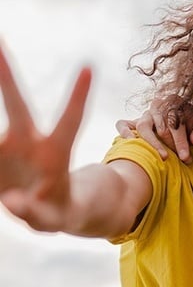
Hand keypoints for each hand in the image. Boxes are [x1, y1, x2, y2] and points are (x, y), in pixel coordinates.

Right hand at [0, 45, 88, 230]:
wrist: (42, 209)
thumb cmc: (56, 210)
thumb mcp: (53, 219)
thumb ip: (38, 215)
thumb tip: (13, 203)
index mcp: (55, 154)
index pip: (70, 121)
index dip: (78, 97)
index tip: (89, 67)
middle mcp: (30, 144)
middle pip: (18, 107)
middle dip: (6, 76)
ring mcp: (9, 148)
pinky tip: (4, 169)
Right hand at [115, 96, 192, 163]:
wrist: (185, 121)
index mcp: (174, 102)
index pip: (176, 123)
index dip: (182, 142)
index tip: (186, 158)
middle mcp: (157, 105)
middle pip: (162, 128)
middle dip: (172, 146)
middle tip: (181, 161)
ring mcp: (144, 114)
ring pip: (144, 126)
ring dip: (153, 143)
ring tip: (162, 157)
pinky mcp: (133, 121)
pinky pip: (123, 124)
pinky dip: (124, 132)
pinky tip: (131, 142)